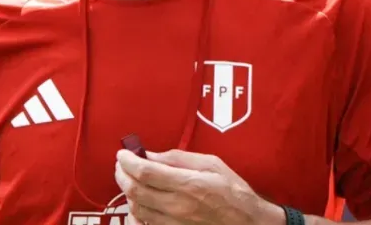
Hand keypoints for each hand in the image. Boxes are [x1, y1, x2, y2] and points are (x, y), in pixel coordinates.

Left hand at [114, 148, 283, 224]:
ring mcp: (174, 224)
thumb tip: (150, 155)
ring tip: (132, 181)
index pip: (145, 172)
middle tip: (122, 165)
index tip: (122, 153)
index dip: (127, 161)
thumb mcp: (212, 164)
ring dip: (128, 193)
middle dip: (122, 175)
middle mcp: (178, 206)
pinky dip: (137, 213)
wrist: (249, 224)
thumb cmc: (233, 192)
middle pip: (135, 191)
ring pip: (136, 209)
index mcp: (188, 184)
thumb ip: (178, 159)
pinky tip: (140, 203)